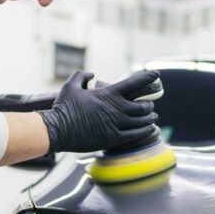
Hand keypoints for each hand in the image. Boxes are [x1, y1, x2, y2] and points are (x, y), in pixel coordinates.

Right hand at [39, 70, 157, 152]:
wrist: (58, 130)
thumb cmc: (63, 107)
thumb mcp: (71, 86)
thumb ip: (82, 75)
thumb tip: (92, 74)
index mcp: (109, 94)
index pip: (134, 83)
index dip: (148, 77)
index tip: (156, 74)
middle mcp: (116, 108)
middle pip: (143, 106)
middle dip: (149, 105)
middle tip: (149, 105)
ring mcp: (116, 125)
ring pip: (142, 121)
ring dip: (150, 118)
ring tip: (152, 117)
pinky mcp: (114, 139)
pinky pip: (136, 135)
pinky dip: (146, 131)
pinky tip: (150, 129)